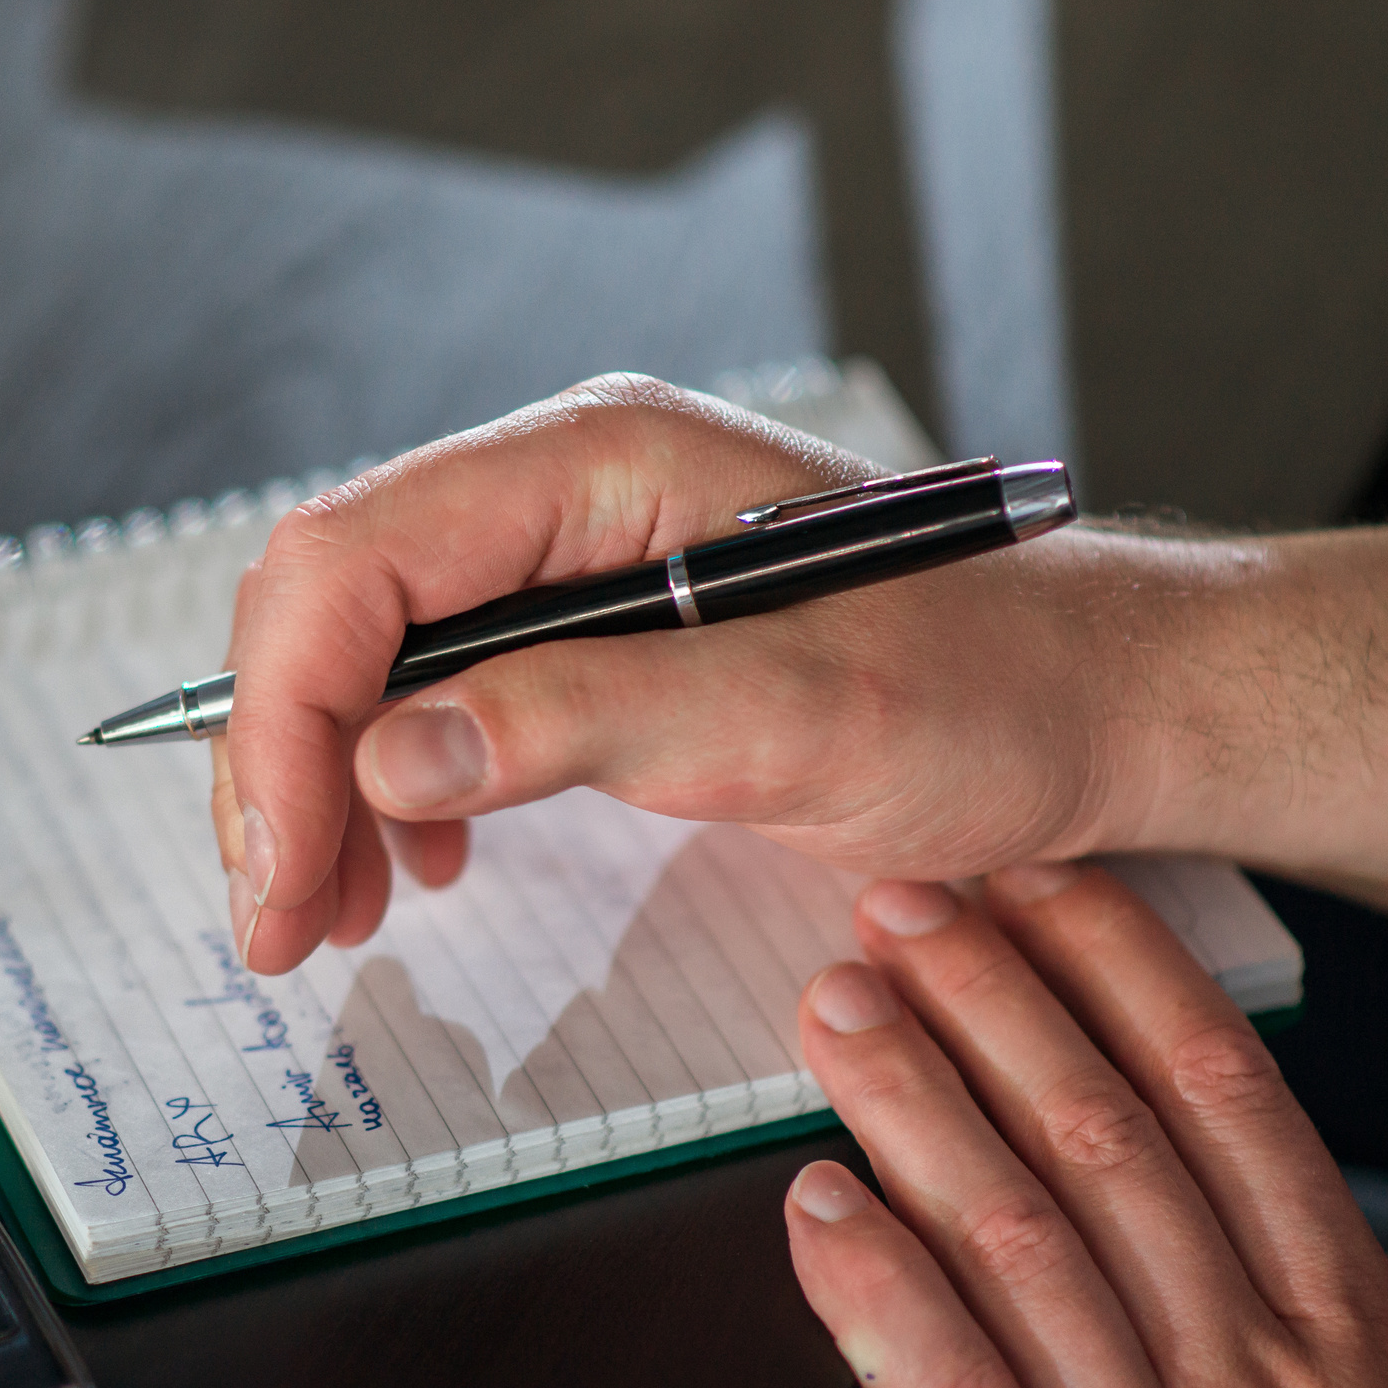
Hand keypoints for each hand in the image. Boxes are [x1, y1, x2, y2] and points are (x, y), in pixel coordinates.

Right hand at [210, 373, 1387, 973]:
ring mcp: (572, 553)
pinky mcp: (594, 626)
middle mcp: (563, 487)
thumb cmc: (991, 691)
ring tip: (333, 912)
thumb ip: (582, 718)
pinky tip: (425, 861)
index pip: (352, 565)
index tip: (288, 880)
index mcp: (598, 463)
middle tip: (286, 924)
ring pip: (364, 650)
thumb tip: (386, 757)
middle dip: (281, 764)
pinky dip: (393, 781)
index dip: (287, 727)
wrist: (1106, 700)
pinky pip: (434, 685)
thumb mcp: (797, 718)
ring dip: (322, 782)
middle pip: (331, 602)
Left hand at [785, 864, 1387, 1387]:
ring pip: (1018, 1240)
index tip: (1040, 890)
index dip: (1118, 973)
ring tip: (841, 1011)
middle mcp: (1249, 1376)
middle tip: (903, 909)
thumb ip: (1375, 1322)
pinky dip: (877, 1300)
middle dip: (990, 1006)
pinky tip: (816, 1209)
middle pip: (1101, 1139)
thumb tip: (1291, 1215)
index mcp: (1354, 1328)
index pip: (1222, 1096)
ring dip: (915, 1108)